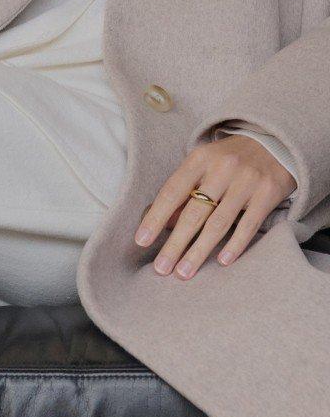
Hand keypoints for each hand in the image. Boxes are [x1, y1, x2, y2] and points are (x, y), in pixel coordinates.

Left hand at [133, 134, 296, 281]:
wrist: (274, 143)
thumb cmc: (229, 159)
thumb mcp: (203, 165)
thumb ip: (184, 191)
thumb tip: (162, 224)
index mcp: (200, 159)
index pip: (172, 191)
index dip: (155, 217)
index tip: (141, 241)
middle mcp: (223, 168)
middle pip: (194, 212)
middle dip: (175, 243)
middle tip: (161, 268)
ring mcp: (247, 181)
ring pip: (219, 223)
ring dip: (199, 251)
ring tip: (184, 272)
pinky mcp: (268, 194)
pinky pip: (249, 225)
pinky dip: (234, 245)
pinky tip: (221, 262)